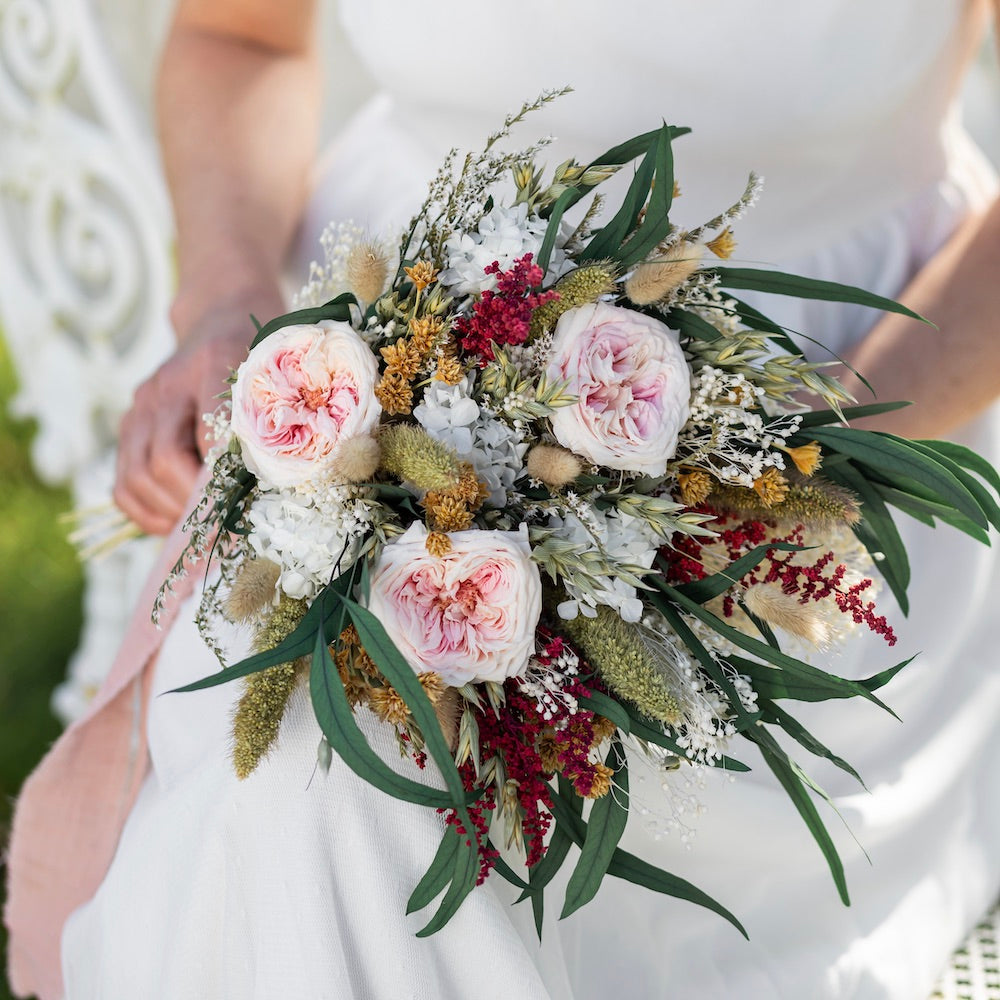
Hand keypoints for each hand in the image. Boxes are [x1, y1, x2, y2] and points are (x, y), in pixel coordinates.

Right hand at [113, 288, 283, 534]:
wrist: (224, 313)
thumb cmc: (265, 352)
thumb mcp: (285, 373)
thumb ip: (287, 414)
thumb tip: (290, 482)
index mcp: (212, 362)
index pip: (212, 432)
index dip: (227, 478)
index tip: (250, 507)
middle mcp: (167, 385)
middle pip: (164, 459)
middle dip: (197, 501)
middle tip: (229, 521)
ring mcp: (142, 406)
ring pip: (136, 476)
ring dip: (171, 512)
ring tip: (205, 525)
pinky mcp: (130, 426)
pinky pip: (123, 484)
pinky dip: (147, 513)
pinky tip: (179, 521)